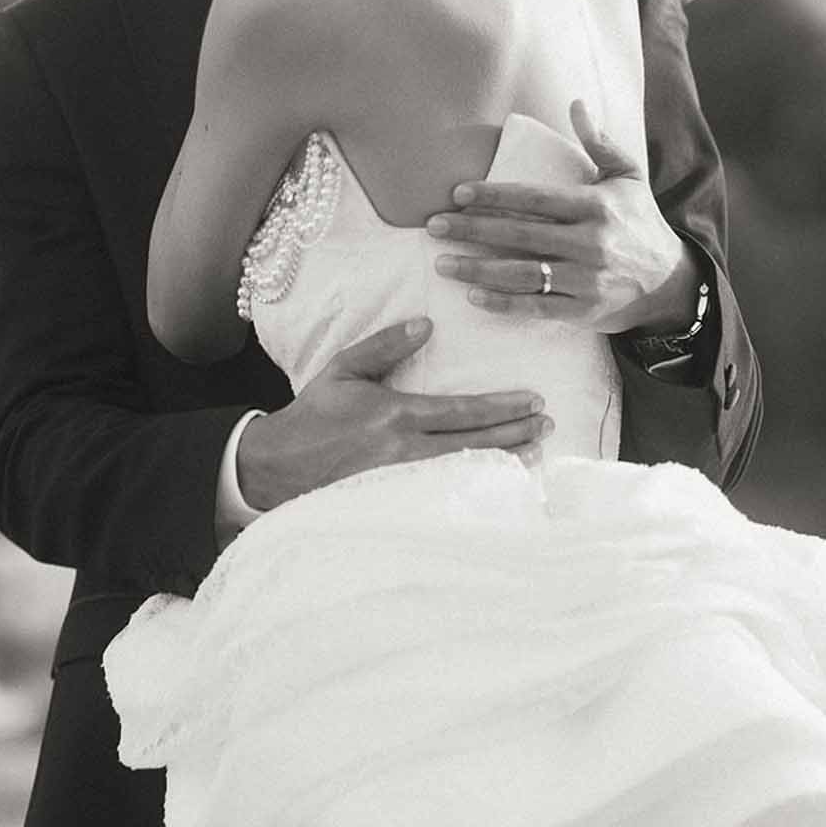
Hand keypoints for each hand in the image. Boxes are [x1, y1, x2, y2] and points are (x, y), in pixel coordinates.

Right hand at [235, 319, 551, 509]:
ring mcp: (403, 481)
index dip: (502, 407)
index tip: (533, 401)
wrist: (276, 468)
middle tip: (549, 426)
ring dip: (505, 461)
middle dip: (516, 434)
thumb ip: (385, 345)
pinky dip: (476, 487)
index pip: (463, 411)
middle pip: (475, 443)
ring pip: (467, 471)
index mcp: (396, 414)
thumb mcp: (344, 369)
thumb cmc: (313, 416)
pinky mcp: (397, 502)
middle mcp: (405, 450)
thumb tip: (426, 324)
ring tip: (537, 453)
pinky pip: (447, 494)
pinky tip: (499, 483)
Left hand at [424, 99, 697, 334]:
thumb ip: (599, 143)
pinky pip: (536, 307)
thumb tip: (576, 104)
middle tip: (433, 226)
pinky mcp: (583, 311)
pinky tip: (473, 297)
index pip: (534, 198)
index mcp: (595, 206)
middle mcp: (589, 243)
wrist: (671, 281)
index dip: (494, 195)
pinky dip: (503, 304)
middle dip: (471, 229)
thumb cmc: (640, 223)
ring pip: (522, 273)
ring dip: (478, 269)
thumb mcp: (627, 178)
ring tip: (443, 263)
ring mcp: (585, 280)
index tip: (458, 193)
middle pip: (519, 234)